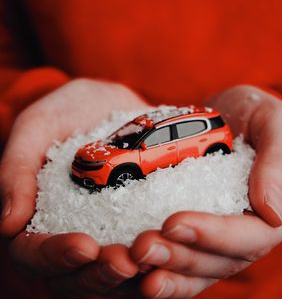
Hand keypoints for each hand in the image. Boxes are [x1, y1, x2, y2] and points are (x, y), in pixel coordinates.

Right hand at [0, 79, 147, 296]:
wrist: (111, 105)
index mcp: (36, 212)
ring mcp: (101, 228)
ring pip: (106, 272)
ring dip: (126, 276)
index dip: (54, 256)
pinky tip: (167, 251)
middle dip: (98, 273)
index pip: (32, 251)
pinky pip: (137, 252)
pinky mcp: (129, 222)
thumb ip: (18, 167)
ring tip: (148, 261)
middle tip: (127, 261)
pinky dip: (150, 260)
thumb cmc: (71, 111)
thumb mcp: (39, 126)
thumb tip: (8, 223)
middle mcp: (67, 227)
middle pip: (74, 273)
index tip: (84, 246)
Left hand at [129, 85, 281, 297]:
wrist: (220, 115)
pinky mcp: (198, 232)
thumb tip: (271, 211)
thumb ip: (278, 159)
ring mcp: (222, 236)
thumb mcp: (272, 121)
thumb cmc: (249, 113)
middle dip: (180, 257)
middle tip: (143, 247)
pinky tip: (135, 268)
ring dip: (166, 269)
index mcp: (277, 210)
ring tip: (135, 259)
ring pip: (198, 268)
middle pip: (220, 260)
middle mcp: (250, 231)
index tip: (173, 222)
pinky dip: (161, 267)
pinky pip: (182, 258)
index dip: (215, 235)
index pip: (252, 236)